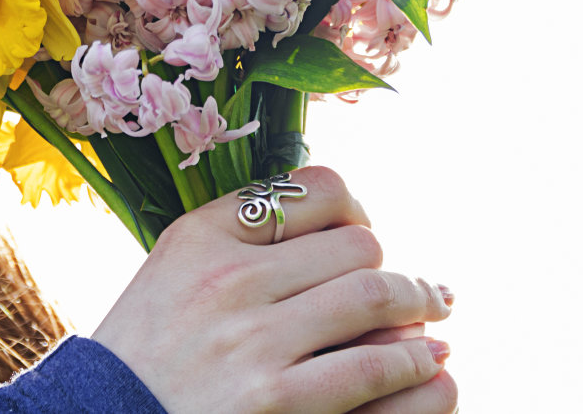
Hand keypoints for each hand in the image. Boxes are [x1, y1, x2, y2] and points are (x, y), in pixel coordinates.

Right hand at [90, 166, 455, 413]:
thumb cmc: (149, 349)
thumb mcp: (173, 269)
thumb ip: (239, 237)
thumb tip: (341, 222)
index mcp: (202, 235)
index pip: (313, 189)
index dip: (355, 210)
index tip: (362, 235)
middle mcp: (227, 276)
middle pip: (356, 243)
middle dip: (390, 265)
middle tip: (411, 287)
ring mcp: (252, 339)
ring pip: (375, 294)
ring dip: (418, 304)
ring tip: (433, 313)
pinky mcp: (276, 398)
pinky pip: (373, 366)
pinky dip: (413, 362)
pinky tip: (425, 362)